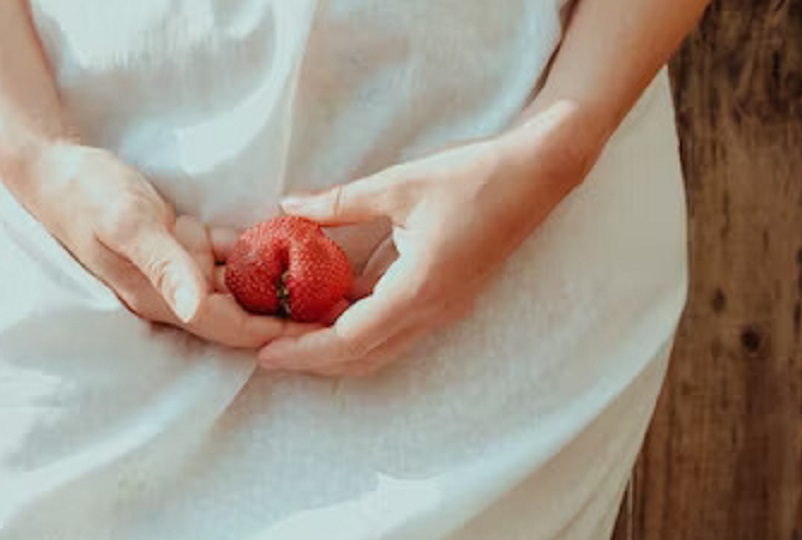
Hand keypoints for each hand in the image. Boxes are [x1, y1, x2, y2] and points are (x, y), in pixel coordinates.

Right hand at [20, 142, 315, 348]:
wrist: (55, 167)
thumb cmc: (86, 195)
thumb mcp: (127, 224)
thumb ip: (164, 264)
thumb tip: (196, 308)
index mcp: (161, 295)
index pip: (229, 325)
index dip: (273, 330)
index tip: (319, 330)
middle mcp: (175, 289)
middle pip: (241, 311)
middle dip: (286, 311)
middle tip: (339, 301)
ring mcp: (179, 266)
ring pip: (241, 282)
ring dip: (280, 279)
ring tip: (329, 274)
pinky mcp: (182, 241)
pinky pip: (231, 251)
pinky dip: (260, 246)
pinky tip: (295, 238)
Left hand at [257, 106, 597, 375]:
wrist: (535, 175)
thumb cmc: (472, 177)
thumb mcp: (397, 185)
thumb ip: (339, 203)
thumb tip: (288, 207)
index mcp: (418, 289)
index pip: (350, 339)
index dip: (304, 351)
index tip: (266, 354)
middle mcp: (432, 311)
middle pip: (362, 357)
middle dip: (312, 359)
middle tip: (265, 349)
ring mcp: (442, 309)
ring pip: (379, 348)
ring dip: (334, 346)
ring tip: (288, 332)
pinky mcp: (444, 299)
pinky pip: (394, 328)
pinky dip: (357, 327)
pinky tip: (327, 306)